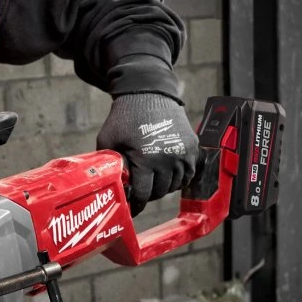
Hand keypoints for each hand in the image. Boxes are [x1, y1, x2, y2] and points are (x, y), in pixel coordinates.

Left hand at [96, 93, 199, 216]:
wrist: (148, 91)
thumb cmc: (124, 117)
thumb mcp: (108, 141)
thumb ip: (110, 165)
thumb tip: (111, 187)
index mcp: (147, 159)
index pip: (143, 194)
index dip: (136, 205)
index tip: (132, 210)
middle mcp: (169, 159)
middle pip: (160, 192)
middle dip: (148, 196)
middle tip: (140, 194)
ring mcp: (183, 153)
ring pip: (176, 185)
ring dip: (164, 187)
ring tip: (152, 183)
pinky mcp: (193, 146)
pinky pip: (189, 173)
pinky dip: (179, 178)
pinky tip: (167, 175)